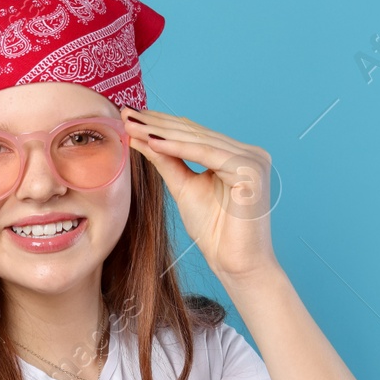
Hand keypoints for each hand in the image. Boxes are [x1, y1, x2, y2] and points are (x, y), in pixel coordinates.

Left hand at [121, 107, 279, 283]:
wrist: (236, 264)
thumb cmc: (215, 232)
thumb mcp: (183, 188)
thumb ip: (167, 161)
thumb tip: (140, 136)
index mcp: (236, 155)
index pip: (193, 134)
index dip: (160, 125)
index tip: (130, 118)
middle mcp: (249, 152)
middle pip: (194, 133)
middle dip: (157, 124)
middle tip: (126, 114)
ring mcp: (252, 159)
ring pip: (199, 141)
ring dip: (162, 133)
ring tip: (133, 127)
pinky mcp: (250, 170)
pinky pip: (208, 154)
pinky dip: (180, 148)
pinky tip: (154, 142)